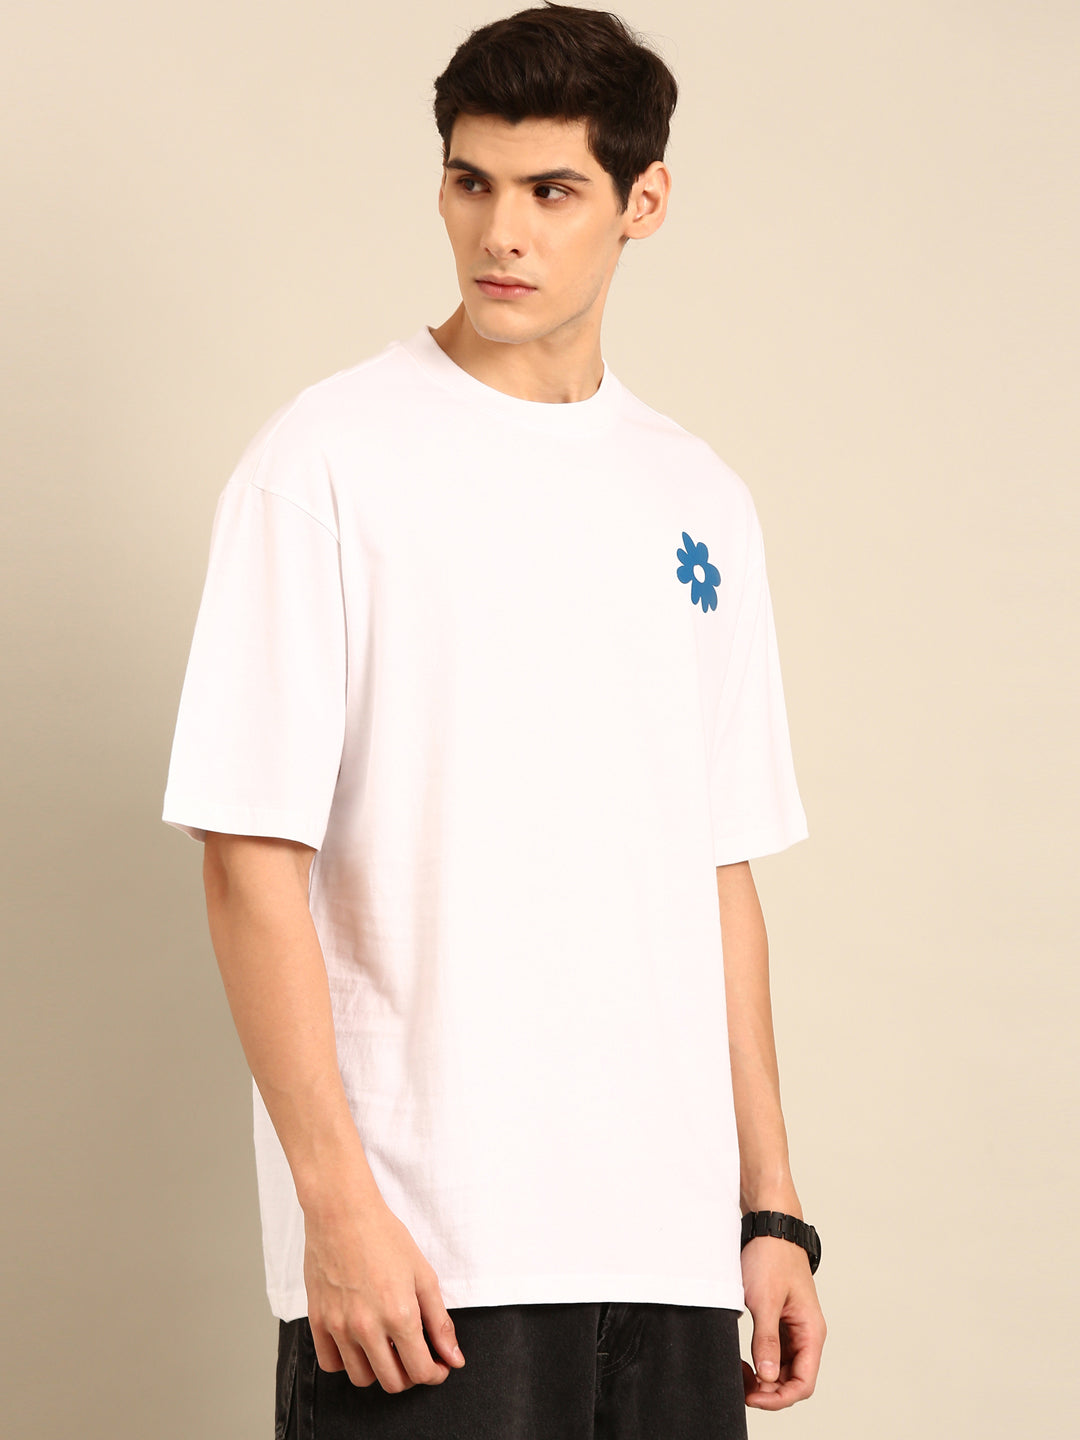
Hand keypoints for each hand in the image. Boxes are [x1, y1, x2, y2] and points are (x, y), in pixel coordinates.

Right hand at [302, 1184, 465, 1392]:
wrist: (343, 1213)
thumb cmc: (384, 1237)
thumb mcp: (423, 1275)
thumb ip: (440, 1321)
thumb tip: (454, 1358)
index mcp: (399, 1315)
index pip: (421, 1371)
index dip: (435, 1374)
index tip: (438, 1366)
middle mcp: (367, 1327)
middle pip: (392, 1383)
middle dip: (410, 1375)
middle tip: (414, 1356)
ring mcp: (339, 1326)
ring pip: (361, 1378)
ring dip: (379, 1370)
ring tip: (387, 1347)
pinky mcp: (317, 1320)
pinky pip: (330, 1363)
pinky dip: (346, 1361)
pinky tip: (359, 1342)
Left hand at [740, 1234, 825, 1409]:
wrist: (770, 1226)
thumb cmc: (772, 1257)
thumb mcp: (765, 1300)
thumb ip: (767, 1340)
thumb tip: (768, 1378)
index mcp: (811, 1331)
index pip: (804, 1384)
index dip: (778, 1398)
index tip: (752, 1396)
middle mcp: (806, 1333)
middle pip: (793, 1380)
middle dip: (768, 1390)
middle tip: (740, 1384)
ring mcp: (794, 1328)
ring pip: (782, 1368)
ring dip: (763, 1377)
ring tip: (739, 1373)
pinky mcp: (781, 1320)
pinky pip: (774, 1352)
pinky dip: (760, 1361)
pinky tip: (743, 1360)